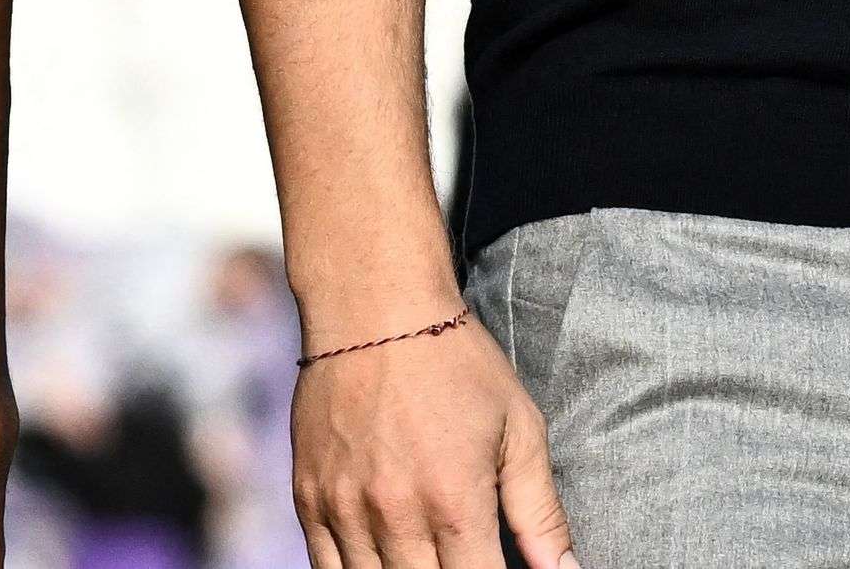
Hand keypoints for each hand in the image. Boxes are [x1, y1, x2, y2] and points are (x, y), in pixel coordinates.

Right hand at [290, 313, 575, 568]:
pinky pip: (325, 568)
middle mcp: (396, 515)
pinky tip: (381, 561)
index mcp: (456, 502)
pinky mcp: (309, 498)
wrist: (372, 306)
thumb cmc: (456, 363)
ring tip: (424, 558)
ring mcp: (345, 509)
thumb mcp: (519, 428)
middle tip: (459, 559)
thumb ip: (540, 512)